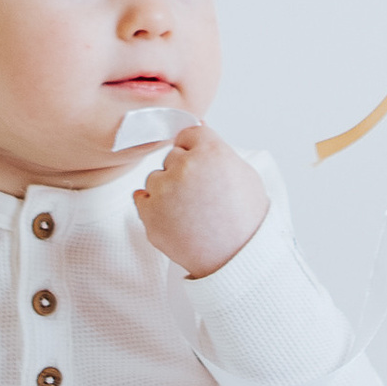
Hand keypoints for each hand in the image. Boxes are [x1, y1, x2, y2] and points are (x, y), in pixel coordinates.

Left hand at [131, 123, 266, 279]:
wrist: (237, 260)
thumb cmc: (245, 218)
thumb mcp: (243, 173)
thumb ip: (216, 147)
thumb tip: (198, 125)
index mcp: (211, 151)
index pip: (188, 133)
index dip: (197, 151)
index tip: (203, 168)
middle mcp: (184, 167)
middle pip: (172, 156)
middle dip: (182, 171)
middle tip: (201, 196)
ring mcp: (164, 191)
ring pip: (155, 178)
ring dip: (167, 190)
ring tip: (191, 212)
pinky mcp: (149, 215)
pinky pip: (141, 198)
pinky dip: (154, 207)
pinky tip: (176, 219)